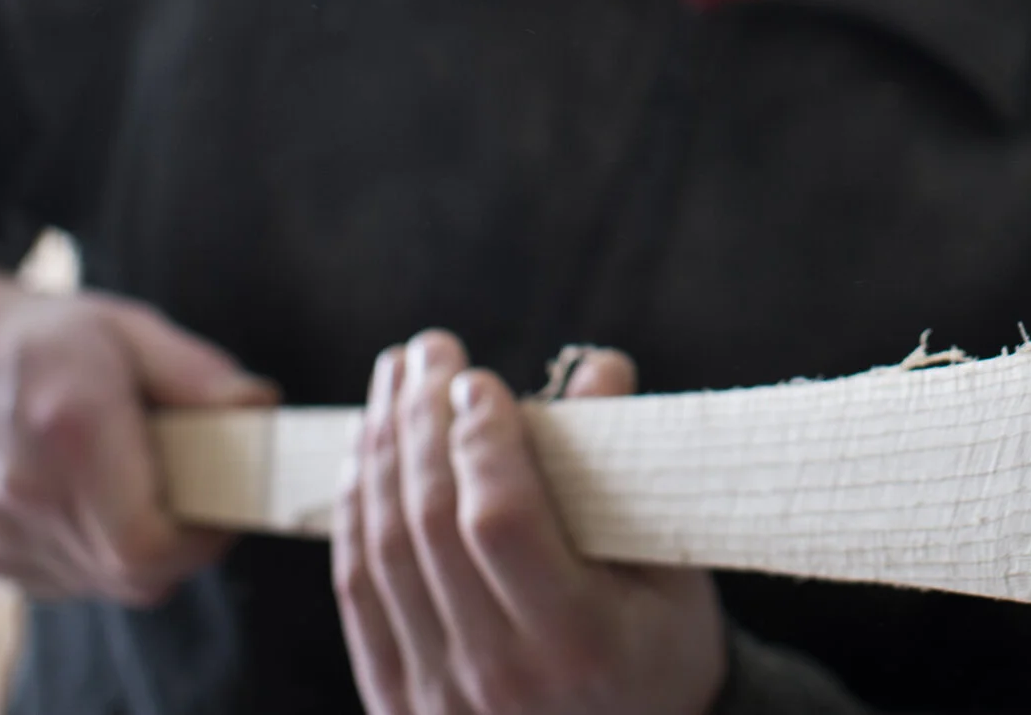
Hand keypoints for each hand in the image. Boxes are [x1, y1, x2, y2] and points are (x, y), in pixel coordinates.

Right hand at [0, 265, 276, 603]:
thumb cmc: (42, 339)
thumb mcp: (126, 328)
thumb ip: (196, 373)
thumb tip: (258, 408)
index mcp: (70, 423)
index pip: (150, 542)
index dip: (204, 538)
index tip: (226, 502)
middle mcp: (23, 489)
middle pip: (133, 571)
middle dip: (182, 543)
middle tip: (198, 495)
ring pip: (100, 581)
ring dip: (138, 548)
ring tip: (143, 486)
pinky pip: (64, 579)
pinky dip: (94, 553)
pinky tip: (95, 501)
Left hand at [334, 330, 726, 714]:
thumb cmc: (662, 656)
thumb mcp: (675, 572)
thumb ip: (634, 473)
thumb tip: (598, 370)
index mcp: (579, 643)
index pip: (503, 521)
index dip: (483, 441)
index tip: (479, 379)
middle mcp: (498, 676)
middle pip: (430, 526)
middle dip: (422, 422)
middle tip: (428, 351)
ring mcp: (437, 698)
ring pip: (382, 553)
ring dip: (381, 451)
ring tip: (394, 382)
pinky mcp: (396, 705)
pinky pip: (357, 593)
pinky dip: (355, 512)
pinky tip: (367, 454)